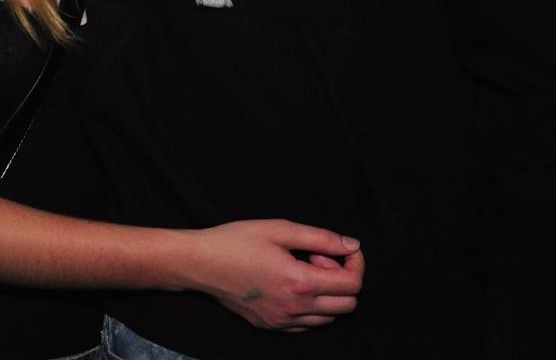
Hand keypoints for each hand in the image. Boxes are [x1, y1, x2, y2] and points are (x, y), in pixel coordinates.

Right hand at [185, 220, 362, 331]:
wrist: (200, 263)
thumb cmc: (236, 241)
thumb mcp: (279, 229)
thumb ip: (320, 238)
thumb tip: (351, 245)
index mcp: (301, 281)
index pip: (353, 283)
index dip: (355, 263)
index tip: (339, 249)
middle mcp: (295, 308)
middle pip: (348, 304)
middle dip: (342, 279)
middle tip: (316, 258)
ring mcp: (283, 321)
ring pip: (330, 318)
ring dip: (327, 294)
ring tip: (302, 271)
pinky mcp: (271, 326)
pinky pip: (307, 325)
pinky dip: (311, 308)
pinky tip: (292, 287)